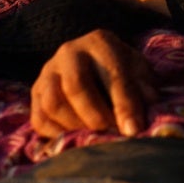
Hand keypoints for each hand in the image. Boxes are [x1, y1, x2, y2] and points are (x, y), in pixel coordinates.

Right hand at [28, 29, 159, 138]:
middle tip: (112, 134)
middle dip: (96, 116)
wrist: (93, 65)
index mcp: (100, 43)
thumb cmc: (122, 70)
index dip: (124, 105)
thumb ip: (144, 86)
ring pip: (53, 103)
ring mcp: (47, 72)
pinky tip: (77, 139)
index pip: (112, 74)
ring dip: (76, 127)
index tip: (133, 130)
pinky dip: (58, 135)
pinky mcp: (35, 94)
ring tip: (95, 138)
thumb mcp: (138, 71)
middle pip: (75, 86)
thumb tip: (149, 104)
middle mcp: (69, 52)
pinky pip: (39, 119)